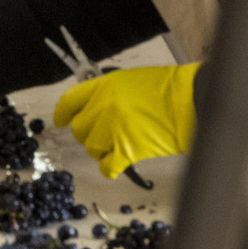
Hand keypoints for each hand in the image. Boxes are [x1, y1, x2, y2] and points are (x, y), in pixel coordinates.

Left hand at [54, 64, 197, 178]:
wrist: (188, 101)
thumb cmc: (166, 89)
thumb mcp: (129, 80)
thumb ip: (108, 92)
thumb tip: (96, 107)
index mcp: (103, 85)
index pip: (70, 100)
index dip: (62, 112)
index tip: (59, 120)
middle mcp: (103, 106)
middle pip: (79, 128)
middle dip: (88, 134)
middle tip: (102, 136)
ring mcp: (113, 128)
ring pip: (92, 147)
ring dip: (102, 150)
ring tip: (118, 146)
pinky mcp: (126, 150)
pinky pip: (107, 166)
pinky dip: (111, 168)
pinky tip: (118, 164)